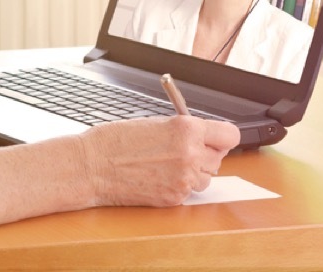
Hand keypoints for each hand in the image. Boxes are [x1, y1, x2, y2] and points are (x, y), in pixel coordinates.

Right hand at [78, 115, 239, 206]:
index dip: (221, 137)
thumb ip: (184, 130)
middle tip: (183, 151)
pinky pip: (189, 192)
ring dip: (193, 172)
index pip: (230, 135)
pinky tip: (156, 177)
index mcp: (186, 129)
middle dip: (205, 154)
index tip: (215, 139)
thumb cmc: (115, 141)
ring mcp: (184, 179)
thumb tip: (203, 138)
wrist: (92, 166)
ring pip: (206, 178)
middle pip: (219, 157)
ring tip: (165, 165)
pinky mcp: (174, 198)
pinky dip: (177, 186)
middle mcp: (190, 154)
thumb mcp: (155, 123)